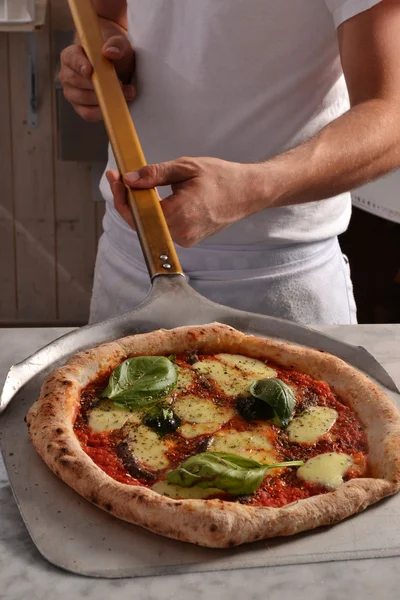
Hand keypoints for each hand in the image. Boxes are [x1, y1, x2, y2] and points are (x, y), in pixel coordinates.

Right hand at [59, 35, 135, 121]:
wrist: (119, 69)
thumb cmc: (115, 54)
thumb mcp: (120, 45)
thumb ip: (116, 43)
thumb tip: (109, 51)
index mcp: (70, 56)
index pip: (71, 60)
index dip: (79, 65)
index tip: (90, 70)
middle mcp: (67, 75)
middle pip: (77, 82)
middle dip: (100, 84)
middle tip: (120, 83)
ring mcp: (72, 93)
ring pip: (83, 99)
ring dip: (105, 98)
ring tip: (126, 93)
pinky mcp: (80, 108)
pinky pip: (88, 114)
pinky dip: (103, 111)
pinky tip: (116, 106)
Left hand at [107, 158, 265, 246]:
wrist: (248, 192)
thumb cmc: (221, 177)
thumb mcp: (186, 167)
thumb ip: (154, 174)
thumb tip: (129, 180)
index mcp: (180, 214)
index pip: (139, 213)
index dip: (122, 197)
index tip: (115, 178)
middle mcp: (181, 233)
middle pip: (141, 222)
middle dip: (128, 201)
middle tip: (120, 178)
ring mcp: (186, 239)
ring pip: (151, 226)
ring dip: (140, 207)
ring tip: (134, 185)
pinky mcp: (189, 239)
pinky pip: (163, 228)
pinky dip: (154, 213)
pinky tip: (151, 198)